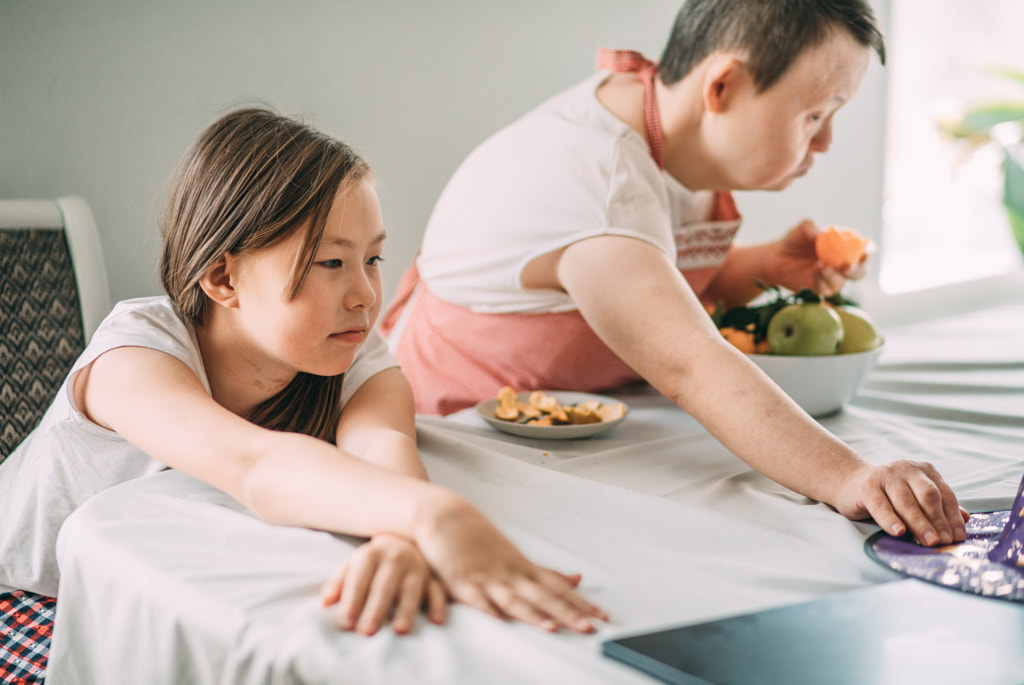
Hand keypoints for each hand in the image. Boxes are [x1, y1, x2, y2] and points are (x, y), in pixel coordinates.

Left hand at [321, 533, 446, 634]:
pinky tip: (436, 621)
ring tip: (399, 630)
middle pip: (384, 586)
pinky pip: (438, 590)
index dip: (352, 601)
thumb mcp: (354, 565)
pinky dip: (438, 605)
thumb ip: (339, 583)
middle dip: (375, 609)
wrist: (405, 537)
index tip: (345, 623)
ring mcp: (417, 566)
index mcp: (371, 554)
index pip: (359, 579)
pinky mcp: (434, 576)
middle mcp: (395, 557)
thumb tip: (324, 603)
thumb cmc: (373, 561)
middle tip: (367, 632)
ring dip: (406, 609)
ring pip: (412, 589)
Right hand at [415, 496, 607, 632]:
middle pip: (543, 597)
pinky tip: (500, 621)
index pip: (559, 590)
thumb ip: (546, 573)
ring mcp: (486, 578)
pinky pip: (476, 600)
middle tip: (589, 627)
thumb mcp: (518, 557)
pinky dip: (488, 609)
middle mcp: (510, 574)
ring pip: (514, 601)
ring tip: (552, 629)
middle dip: (567, 614)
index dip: (581, 604)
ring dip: (533, 615)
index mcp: (524, 569)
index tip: (604, 617)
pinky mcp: (461, 582)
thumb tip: (579, 579)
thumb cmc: (482, 539)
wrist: (445, 516)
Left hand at [766, 219, 866, 295]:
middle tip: (846, 266)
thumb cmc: (795, 240)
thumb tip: (822, 234)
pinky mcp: (819, 288)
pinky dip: (822, 282)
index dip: (868, 250)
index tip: (866, 250)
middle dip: (856, 271)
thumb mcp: (803, 228)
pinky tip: (814, 272)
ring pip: (842, 283)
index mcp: (845, 248)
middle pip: (859, 272)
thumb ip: (813, 227)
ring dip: (834, 276)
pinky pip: (826, 290)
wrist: (776, 257)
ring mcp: (831, 278)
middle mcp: (842, 264)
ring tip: (821, 266)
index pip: (863, 250)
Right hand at [832, 460, 968, 546]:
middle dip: (938, 520)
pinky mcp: (867, 486)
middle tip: (945, 542)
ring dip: (919, 524)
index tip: (958, 538)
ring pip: (906, 502)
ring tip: (929, 542)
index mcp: (923, 471)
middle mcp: (906, 469)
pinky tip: (899, 532)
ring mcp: (885, 475)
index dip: (952, 517)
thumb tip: (965, 519)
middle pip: (927, 496)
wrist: (850, 483)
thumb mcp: (915, 497)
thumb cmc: (888, 495)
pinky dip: (891, 520)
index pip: (944, 494)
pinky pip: (881, 505)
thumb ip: (939, 506)